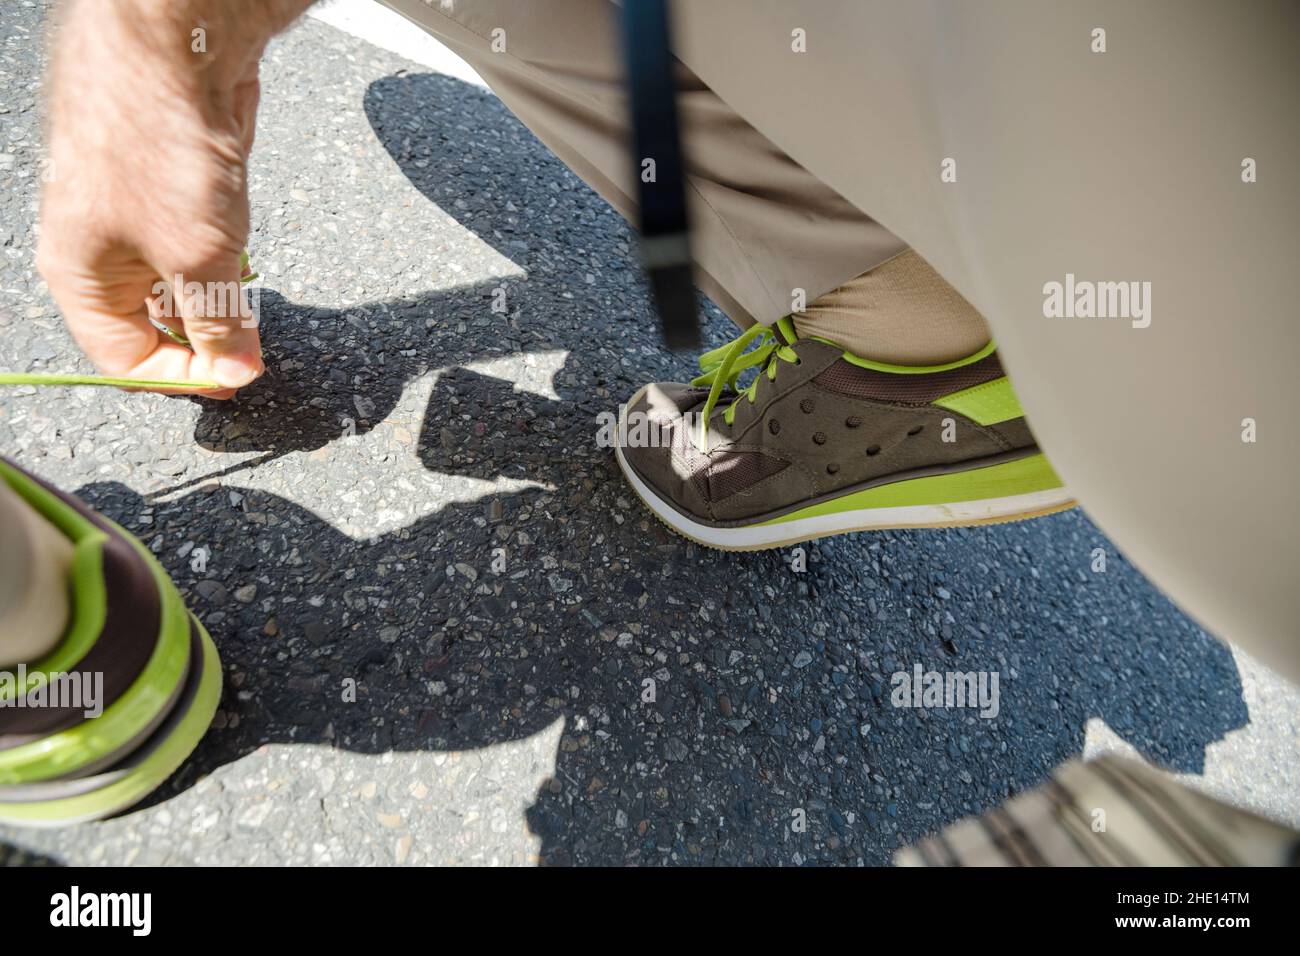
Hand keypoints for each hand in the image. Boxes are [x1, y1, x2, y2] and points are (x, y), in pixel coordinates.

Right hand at [36, 0, 308, 396]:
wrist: (175, 44)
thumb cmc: (160, 144)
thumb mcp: (198, 257)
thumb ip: (218, 323)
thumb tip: (235, 371)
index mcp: (79, 276)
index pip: (125, 359)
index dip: (184, 377)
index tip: (238, 377)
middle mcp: (99, 250)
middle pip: (152, 324)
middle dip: (204, 338)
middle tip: (251, 345)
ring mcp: (136, 216)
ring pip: (179, 284)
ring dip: (217, 298)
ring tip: (248, 296)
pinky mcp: (171, 188)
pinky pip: (197, 244)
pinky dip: (224, 258)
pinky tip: (245, 253)